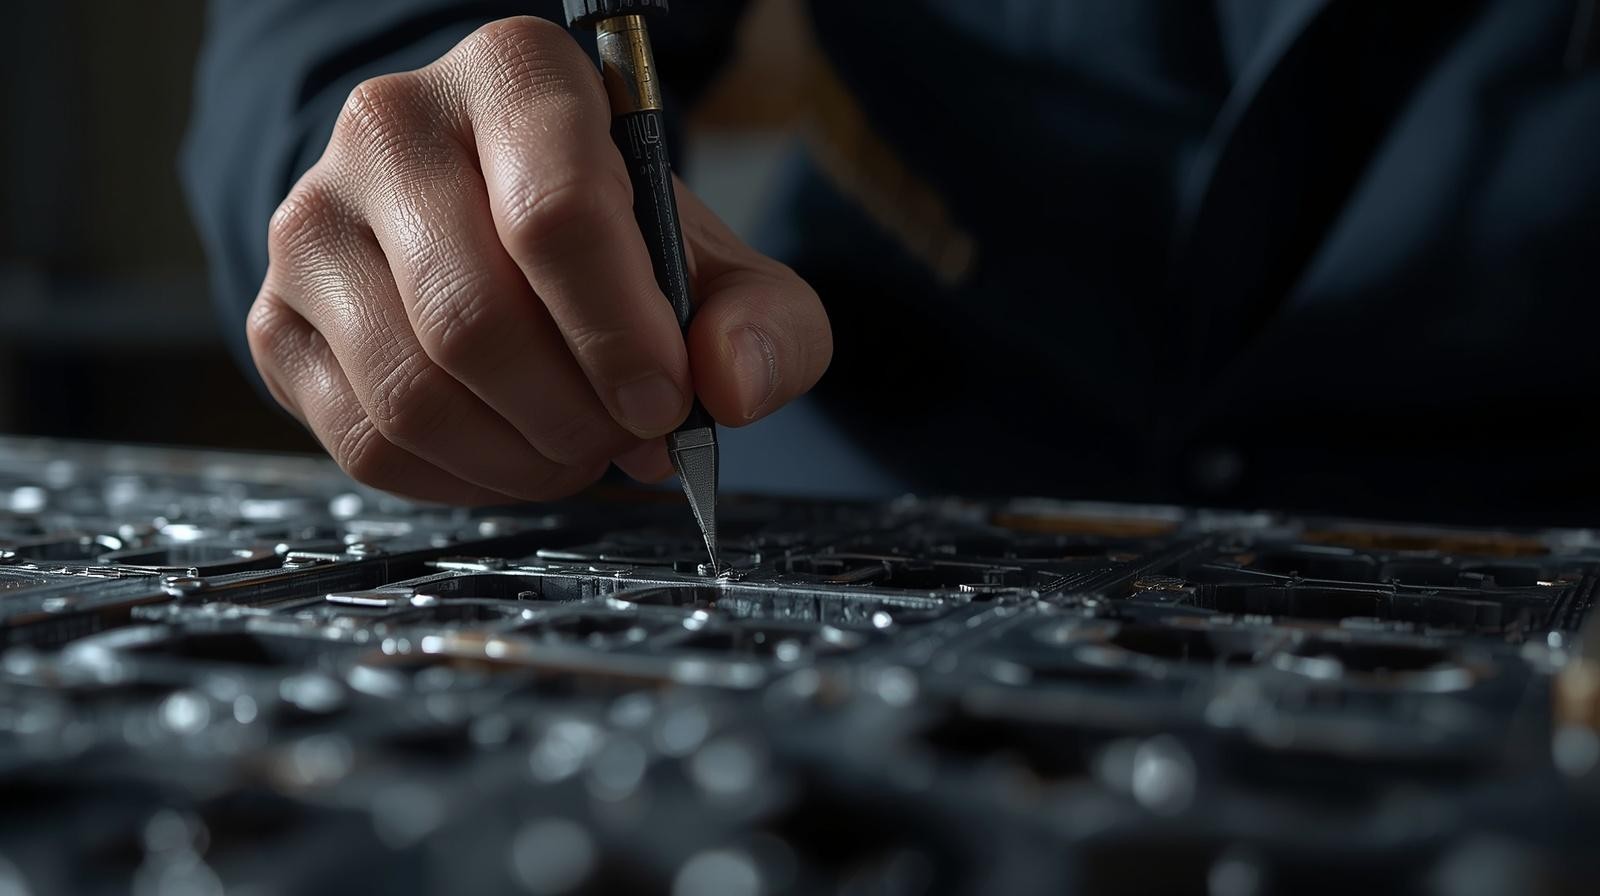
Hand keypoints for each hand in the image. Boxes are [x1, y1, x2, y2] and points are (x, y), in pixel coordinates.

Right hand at [248, 16, 830, 503]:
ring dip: (521, 457)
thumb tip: (735, 386)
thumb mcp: (718, 269)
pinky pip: (365, 441)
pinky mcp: (277, 318)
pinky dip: (461, 480)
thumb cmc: (616, 248)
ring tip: (577, 450)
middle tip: (625, 438)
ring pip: (411, 390)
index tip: (664, 401)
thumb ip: (765, 322)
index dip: (619, 335)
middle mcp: (393, 126)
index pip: (555, 214)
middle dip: (573, 415)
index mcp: (516, 78)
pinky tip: (511, 457)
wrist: (502, 238)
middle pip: (473, 317)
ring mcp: (314, 221)